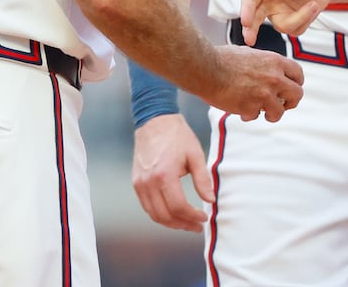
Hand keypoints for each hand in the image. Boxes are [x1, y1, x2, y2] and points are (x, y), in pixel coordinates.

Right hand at [131, 115, 211, 231]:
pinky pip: (147, 206)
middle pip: (165, 216)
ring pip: (154, 215)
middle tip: (197, 226)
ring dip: (171, 223)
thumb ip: (203, 180)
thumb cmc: (178, 136)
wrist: (155, 121)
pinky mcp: (136, 183)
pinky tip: (174, 213)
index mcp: (164, 175)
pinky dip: (160, 214)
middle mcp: (148, 183)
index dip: (193, 217)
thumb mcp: (196, 155)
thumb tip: (211, 201)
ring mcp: (140, 184)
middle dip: (183, 224)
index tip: (204, 217)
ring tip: (187, 223)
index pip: (178, 207)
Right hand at [205, 45, 304, 122]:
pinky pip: (256, 116)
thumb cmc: (223, 59)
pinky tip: (241, 110)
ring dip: (271, 113)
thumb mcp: (251, 54)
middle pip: (297, 94)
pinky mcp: (251, 108)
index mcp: (275, 62)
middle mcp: (274, 78)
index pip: (298, 74)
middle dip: (290, 102)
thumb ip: (265, 64)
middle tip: (283, 105)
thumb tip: (270, 71)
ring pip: (279, 111)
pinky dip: (249, 115)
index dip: (296, 83)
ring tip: (262, 112)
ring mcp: (264, 94)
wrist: (206, 69)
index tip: (290, 88)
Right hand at [239, 0, 329, 43]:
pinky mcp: (290, 22)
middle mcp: (267, 0)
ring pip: (282, 26)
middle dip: (250, 30)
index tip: (245, 22)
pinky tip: (313, 8)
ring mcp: (277, 13)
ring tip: (314, 4)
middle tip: (250, 40)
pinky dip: (306, 21)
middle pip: (253, 18)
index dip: (247, 10)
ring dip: (300, 18)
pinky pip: (295, 30)